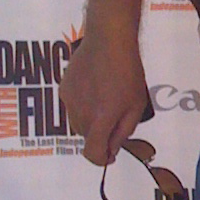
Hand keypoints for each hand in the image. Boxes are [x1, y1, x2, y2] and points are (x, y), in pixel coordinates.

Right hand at [60, 27, 148, 167]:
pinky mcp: (63, 90)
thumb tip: (112, 149)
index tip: (109, 156)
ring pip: (78, 124)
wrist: (108, 40)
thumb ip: (124, 131)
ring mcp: (70, 101)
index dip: (101, 159)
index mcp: (102, 118)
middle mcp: (82, 113)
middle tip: (116, 116)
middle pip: (87, 138)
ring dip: (91, 121)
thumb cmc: (128, 71)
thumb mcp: (136, 105)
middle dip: (100, 135)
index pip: (93, 152)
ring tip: (106, 98)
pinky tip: (95, 88)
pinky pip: (72, 107)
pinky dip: (83, 106)